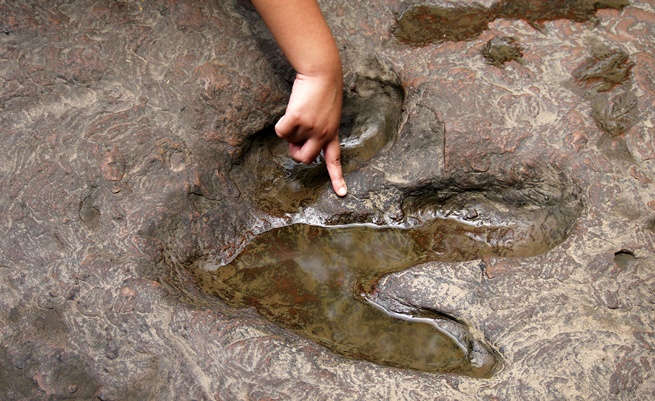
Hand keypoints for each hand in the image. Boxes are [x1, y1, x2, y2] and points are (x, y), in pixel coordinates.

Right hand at [275, 72, 347, 196]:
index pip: (335, 160)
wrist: (322, 72)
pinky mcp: (297, 118)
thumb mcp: (329, 114)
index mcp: (333, 133)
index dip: (337, 178)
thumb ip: (319, 131)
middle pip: (305, 158)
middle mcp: (323, 133)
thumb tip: (298, 146)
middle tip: (294, 142)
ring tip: (298, 112)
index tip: (341, 193)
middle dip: (296, 153)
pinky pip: (281, 132)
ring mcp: (310, 127)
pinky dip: (281, 125)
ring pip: (291, 141)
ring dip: (289, 131)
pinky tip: (290, 112)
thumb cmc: (324, 90)